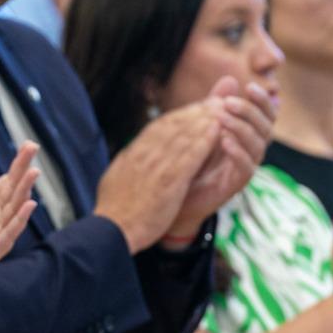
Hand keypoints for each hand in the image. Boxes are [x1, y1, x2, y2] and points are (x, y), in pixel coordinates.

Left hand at [0, 142, 40, 307]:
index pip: (6, 181)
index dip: (17, 164)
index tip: (28, 145)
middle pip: (13, 191)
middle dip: (24, 171)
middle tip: (34, 148)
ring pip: (13, 212)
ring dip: (24, 193)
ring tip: (34, 173)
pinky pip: (6, 237)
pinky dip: (18, 223)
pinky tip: (29, 207)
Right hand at [94, 99, 220, 252]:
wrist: (112, 230)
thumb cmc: (114, 212)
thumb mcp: (115, 179)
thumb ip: (127, 164)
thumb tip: (130, 154)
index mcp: (132, 154)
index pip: (158, 127)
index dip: (179, 116)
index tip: (194, 109)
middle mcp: (144, 154)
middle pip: (173, 125)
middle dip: (195, 111)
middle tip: (214, 101)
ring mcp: (156, 166)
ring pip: (183, 135)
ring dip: (204, 120)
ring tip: (221, 110)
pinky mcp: (169, 180)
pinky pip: (190, 155)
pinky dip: (204, 141)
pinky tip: (217, 132)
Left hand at [168, 78, 274, 237]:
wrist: (176, 193)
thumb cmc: (192, 157)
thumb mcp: (203, 126)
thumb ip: (216, 104)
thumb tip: (230, 79)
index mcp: (247, 134)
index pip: (266, 114)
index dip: (262, 100)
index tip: (249, 86)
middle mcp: (251, 150)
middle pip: (266, 128)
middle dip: (250, 111)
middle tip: (230, 102)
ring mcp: (245, 168)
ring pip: (258, 146)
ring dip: (242, 129)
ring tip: (223, 118)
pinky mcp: (236, 184)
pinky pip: (246, 168)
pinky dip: (238, 152)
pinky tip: (224, 141)